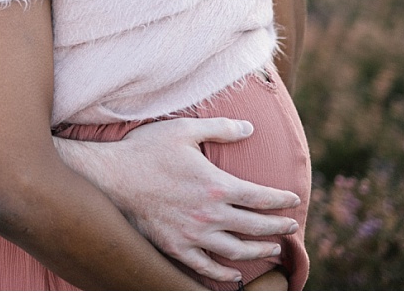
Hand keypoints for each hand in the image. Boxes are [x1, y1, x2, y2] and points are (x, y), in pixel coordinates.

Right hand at [74, 116, 301, 282]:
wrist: (110, 176)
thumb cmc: (145, 149)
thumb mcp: (184, 129)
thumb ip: (220, 128)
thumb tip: (250, 128)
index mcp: (217, 185)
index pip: (261, 197)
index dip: (281, 200)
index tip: (293, 201)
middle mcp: (210, 214)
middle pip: (255, 226)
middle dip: (277, 227)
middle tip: (290, 227)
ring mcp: (193, 234)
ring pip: (237, 250)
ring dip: (258, 251)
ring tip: (271, 249)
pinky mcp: (175, 247)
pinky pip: (205, 267)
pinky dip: (223, 274)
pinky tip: (233, 276)